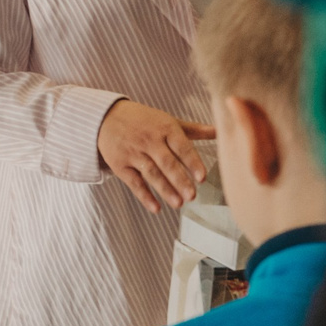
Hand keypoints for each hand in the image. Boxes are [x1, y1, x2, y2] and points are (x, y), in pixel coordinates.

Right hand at [96, 100, 214, 210]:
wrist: (105, 117)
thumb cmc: (143, 120)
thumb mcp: (167, 120)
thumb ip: (193, 130)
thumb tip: (220, 130)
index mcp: (164, 128)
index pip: (181, 146)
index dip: (192, 162)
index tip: (202, 178)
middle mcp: (149, 140)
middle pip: (166, 162)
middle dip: (180, 180)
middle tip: (192, 196)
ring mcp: (133, 153)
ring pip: (151, 173)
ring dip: (165, 190)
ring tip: (179, 204)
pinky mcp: (120, 165)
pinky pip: (134, 182)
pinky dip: (144, 196)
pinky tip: (156, 208)